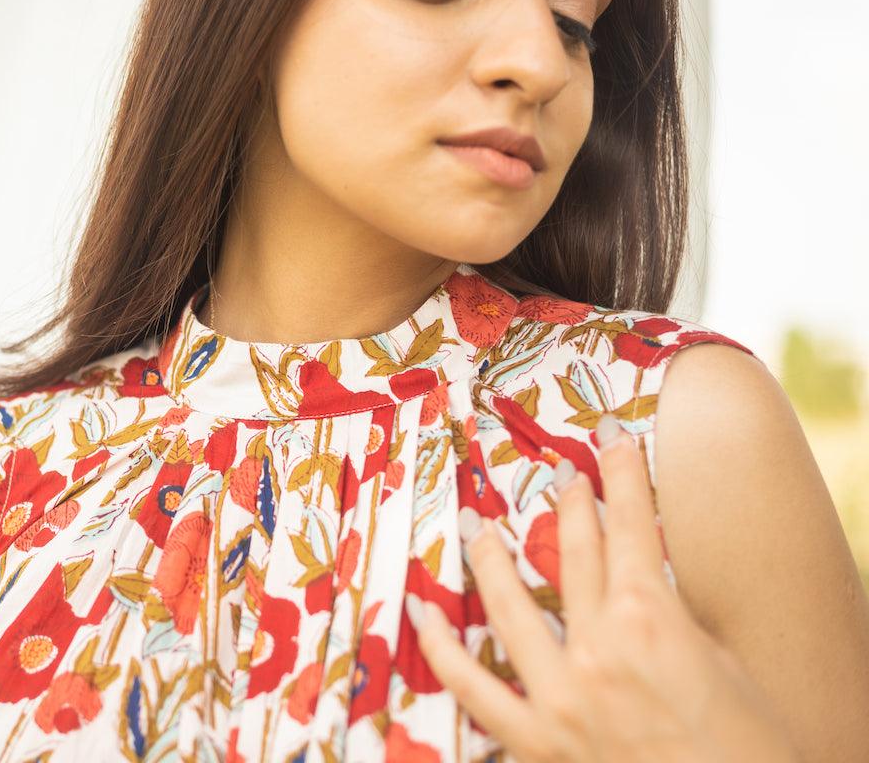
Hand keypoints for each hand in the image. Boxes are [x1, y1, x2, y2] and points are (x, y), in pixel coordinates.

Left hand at [405, 412, 802, 762]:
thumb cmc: (748, 748)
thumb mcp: (722, 666)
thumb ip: (672, 622)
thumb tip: (638, 594)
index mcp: (653, 619)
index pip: (632, 527)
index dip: (622, 476)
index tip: (610, 439)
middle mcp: (598, 646)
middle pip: (575, 554)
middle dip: (571, 506)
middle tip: (560, 474)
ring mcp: (560, 693)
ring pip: (510, 605)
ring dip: (490, 557)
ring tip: (476, 524)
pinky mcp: (537, 740)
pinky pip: (474, 688)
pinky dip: (443, 651)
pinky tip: (423, 614)